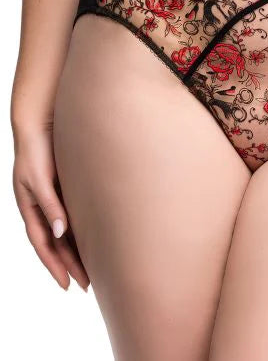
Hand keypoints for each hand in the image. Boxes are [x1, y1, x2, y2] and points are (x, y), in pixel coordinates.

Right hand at [12, 124, 88, 290]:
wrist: (43, 125)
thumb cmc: (36, 152)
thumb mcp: (39, 180)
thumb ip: (49, 205)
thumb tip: (60, 233)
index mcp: (31, 209)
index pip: (44, 245)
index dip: (54, 265)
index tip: (67, 284)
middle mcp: (43, 208)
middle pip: (57, 244)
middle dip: (70, 265)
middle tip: (87, 285)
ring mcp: (54, 199)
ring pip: (66, 233)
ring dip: (77, 251)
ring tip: (93, 269)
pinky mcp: (66, 189)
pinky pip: (74, 215)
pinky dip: (81, 231)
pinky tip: (95, 239)